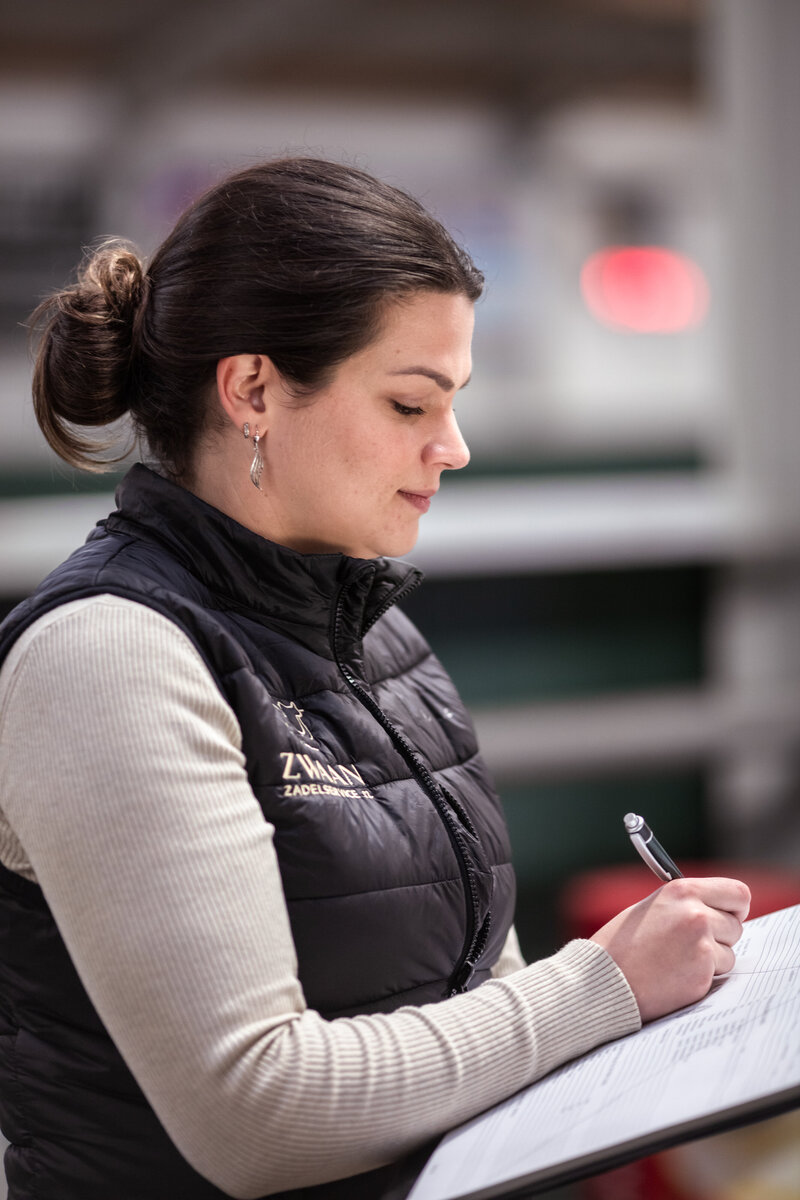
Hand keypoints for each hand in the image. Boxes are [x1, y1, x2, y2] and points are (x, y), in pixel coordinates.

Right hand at [590, 877, 750, 1022]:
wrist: (603, 978)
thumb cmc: (622, 944)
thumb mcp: (652, 908)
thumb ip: (687, 905)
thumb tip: (721, 912)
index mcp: (682, 891)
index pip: (738, 893)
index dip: (734, 907)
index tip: (727, 915)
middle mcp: (695, 913)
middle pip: (736, 925)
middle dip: (720, 936)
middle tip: (692, 944)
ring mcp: (701, 944)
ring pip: (729, 952)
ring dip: (712, 959)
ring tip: (677, 960)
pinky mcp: (702, 973)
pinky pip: (718, 974)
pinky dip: (702, 977)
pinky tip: (675, 975)